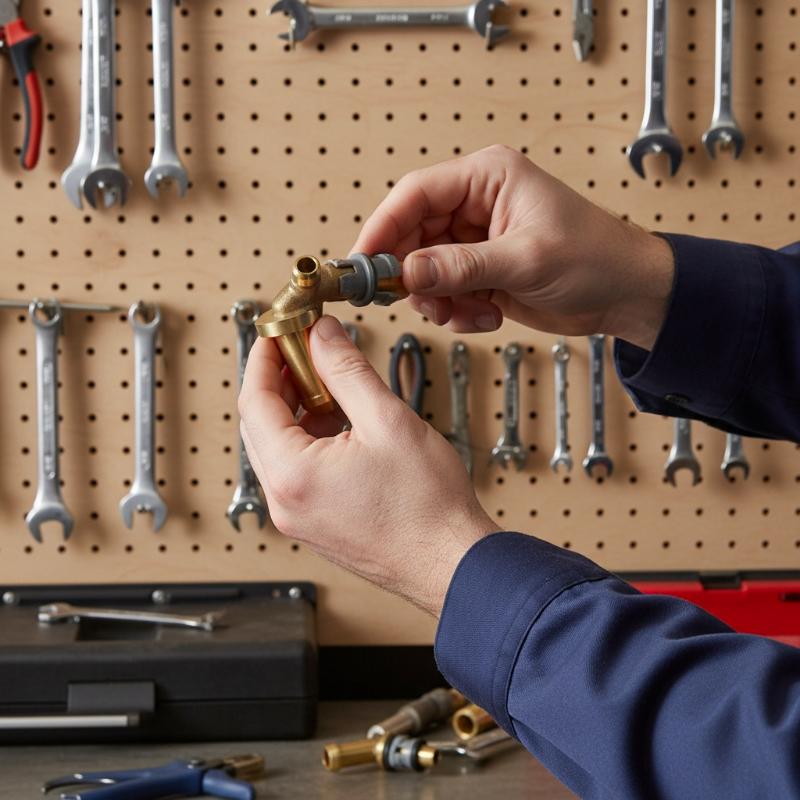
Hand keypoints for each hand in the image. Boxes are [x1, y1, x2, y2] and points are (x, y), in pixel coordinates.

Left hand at [238, 316, 495, 615]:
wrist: (451, 562)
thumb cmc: (427, 507)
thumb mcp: (387, 420)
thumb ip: (347, 371)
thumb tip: (322, 336)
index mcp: (292, 475)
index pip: (255, 401)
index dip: (264, 358)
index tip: (279, 332)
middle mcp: (284, 502)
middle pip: (260, 425)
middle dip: (280, 380)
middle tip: (307, 350)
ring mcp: (297, 517)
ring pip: (278, 448)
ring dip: (297, 409)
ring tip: (332, 384)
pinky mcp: (314, 523)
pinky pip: (295, 471)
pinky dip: (309, 438)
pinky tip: (341, 422)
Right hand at [353, 145, 673, 350]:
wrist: (626, 295)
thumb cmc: (595, 258)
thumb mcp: (525, 260)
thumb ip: (462, 266)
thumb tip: (408, 271)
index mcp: (487, 178)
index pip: (415, 194)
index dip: (383, 227)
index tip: (364, 263)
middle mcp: (476, 205)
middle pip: (413, 235)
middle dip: (414, 274)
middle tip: (417, 301)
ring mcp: (476, 240)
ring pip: (425, 270)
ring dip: (439, 299)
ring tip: (470, 311)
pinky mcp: (480, 271)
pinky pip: (445, 292)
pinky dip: (457, 311)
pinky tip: (487, 315)